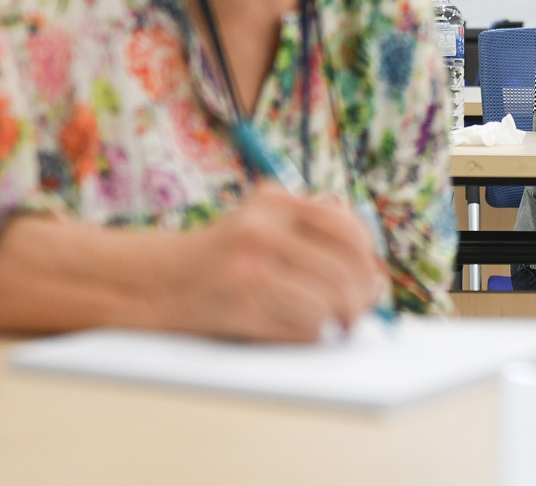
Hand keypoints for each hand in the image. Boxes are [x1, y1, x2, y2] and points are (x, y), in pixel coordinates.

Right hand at [160, 182, 386, 341]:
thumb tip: (375, 274)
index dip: (367, 259)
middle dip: (361, 297)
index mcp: (273, 201)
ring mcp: (247, 268)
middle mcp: (261, 229)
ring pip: (326, 302)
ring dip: (338, 320)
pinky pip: (300, 326)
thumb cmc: (226, 255)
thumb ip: (313, 231)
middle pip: (343, 270)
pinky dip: (313, 333)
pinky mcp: (239, 305)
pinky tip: (306, 329)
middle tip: (360, 310)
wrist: (160, 280)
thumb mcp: (264, 221)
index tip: (370, 277)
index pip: (346, 228)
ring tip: (336, 323)